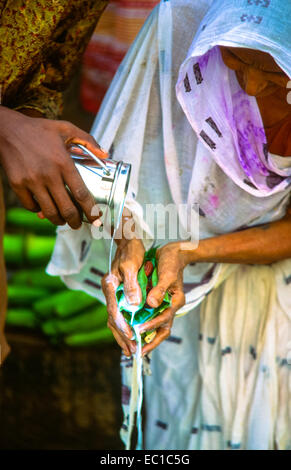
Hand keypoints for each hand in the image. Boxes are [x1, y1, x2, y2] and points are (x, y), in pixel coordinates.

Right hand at [0, 106, 106, 228]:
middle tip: (78, 224)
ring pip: (49, 212)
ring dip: (58, 220)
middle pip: (67, 209)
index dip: (91, 210)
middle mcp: (48, 174)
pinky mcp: (17, 184)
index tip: (96, 219)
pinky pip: (31, 206)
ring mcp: (31, 181)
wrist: (7, 129)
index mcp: (63, 162)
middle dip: (75, 221)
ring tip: (62, 220)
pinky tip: (43, 208)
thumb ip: (88, 140)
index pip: (81, 194)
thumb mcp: (66, 128)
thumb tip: (106, 155)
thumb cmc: (39, 130)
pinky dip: (38, 211)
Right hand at [101, 238, 144, 356]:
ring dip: (122, 334)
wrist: (128, 239)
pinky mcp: (119, 293)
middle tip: (131, 350)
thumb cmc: (131, 250)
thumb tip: (134, 305)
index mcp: (109, 285)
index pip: (114, 310)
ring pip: (115, 318)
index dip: (122, 325)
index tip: (131, 337)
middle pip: (112, 318)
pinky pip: (120, 313)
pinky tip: (131, 334)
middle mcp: (109, 291)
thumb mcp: (131, 266)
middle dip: (121, 335)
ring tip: (130, 349)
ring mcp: (113, 293)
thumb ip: (131, 286)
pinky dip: (124, 325)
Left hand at [139, 242, 185, 355]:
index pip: (164, 319)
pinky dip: (141, 325)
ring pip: (156, 327)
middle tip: (138, 352)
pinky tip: (131, 329)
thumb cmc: (172, 261)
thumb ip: (160, 290)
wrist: (172, 252)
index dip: (152, 325)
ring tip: (133, 346)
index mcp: (176, 301)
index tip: (139, 330)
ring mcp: (163, 305)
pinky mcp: (156, 302)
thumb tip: (152, 304)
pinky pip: (149, 317)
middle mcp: (170, 306)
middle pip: (162, 330)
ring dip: (146, 337)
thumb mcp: (167, 274)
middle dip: (151, 342)